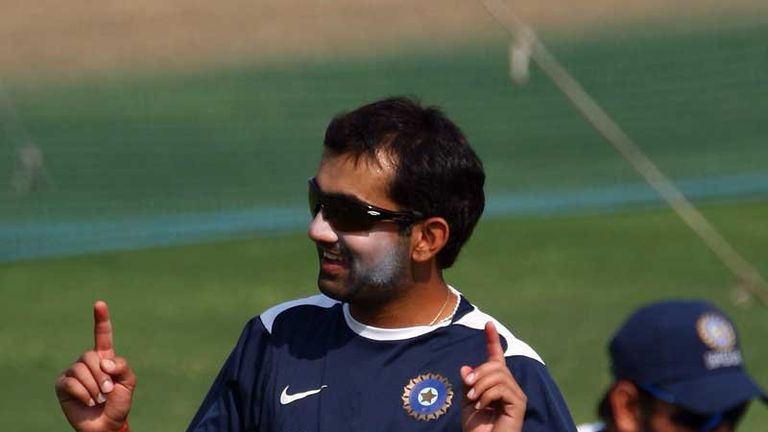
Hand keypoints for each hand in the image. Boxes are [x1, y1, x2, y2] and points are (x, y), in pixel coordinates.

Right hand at [55, 301, 135, 431]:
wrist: (107, 424)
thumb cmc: (119, 402)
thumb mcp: (128, 382)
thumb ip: (121, 367)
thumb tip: (103, 361)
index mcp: (105, 357)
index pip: (102, 335)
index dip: (101, 319)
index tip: (99, 303)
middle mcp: (87, 362)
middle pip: (90, 356)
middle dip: (101, 375)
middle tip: (108, 390)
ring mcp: (73, 372)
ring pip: (80, 369)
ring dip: (94, 386)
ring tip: (98, 398)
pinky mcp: (62, 385)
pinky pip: (70, 382)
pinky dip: (83, 393)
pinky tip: (88, 401)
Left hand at [460, 321, 526, 431]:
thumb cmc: (477, 427)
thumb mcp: (467, 401)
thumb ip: (468, 383)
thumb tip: (467, 367)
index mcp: (496, 383)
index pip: (496, 357)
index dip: (492, 340)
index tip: (488, 324)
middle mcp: (509, 386)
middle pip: (496, 365)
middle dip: (479, 372)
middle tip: (468, 386)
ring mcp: (516, 394)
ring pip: (499, 374)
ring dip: (481, 384)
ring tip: (473, 399)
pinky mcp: (519, 404)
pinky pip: (502, 388)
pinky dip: (487, 394)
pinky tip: (481, 405)